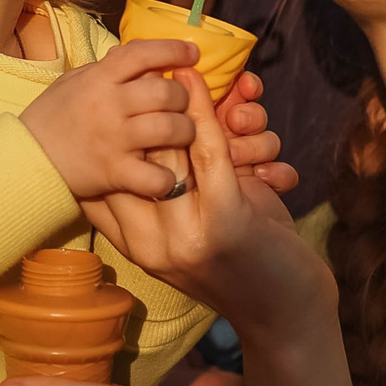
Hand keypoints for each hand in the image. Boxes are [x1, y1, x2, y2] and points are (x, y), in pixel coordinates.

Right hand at [20, 40, 199, 199]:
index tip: (192, 53)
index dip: (173, 49)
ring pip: (170, 129)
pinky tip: (166, 176)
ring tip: (183, 135)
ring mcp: (113, 140)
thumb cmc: (51, 118)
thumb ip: (106, 68)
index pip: (142, 53)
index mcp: (99, 78)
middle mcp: (109, 105)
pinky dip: (167, 178)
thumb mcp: (73, 81)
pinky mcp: (114, 173)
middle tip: (182, 104)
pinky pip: (155, 176)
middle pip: (166, 91)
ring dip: (185, 132)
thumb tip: (137, 55)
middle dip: (184, 97)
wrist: (25, 158)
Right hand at [80, 70, 333, 327]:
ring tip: (172, 70)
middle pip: (127, 161)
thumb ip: (161, 203)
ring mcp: (183, 236)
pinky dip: (203, 111)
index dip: (102, 140)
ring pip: (165, 151)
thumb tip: (141, 150)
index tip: (110, 100)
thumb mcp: (188, 237)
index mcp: (135, 246)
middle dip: (137, 112)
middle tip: (142, 75)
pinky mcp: (223, 221)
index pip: (96, 188)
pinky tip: (197, 81)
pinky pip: (205, 151)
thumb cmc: (244, 268)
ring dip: (174, 105)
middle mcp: (150, 243)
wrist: (288, 315)